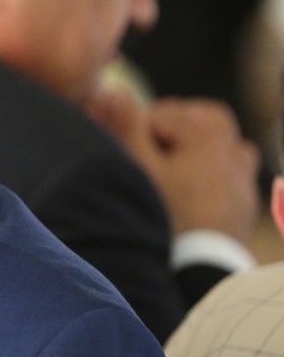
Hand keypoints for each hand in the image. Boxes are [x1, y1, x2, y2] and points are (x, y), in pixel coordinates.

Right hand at [91, 92, 259, 242]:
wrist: (200, 265)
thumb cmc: (167, 213)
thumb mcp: (138, 166)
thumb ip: (125, 125)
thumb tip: (113, 92)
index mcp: (205, 129)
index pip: (156, 114)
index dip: (135, 133)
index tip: (128, 158)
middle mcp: (232, 143)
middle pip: (188, 120)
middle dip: (165, 134)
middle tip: (147, 163)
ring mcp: (243, 171)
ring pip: (212, 140)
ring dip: (190, 147)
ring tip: (169, 173)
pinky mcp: (244, 195)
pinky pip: (227, 167)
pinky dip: (209, 169)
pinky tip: (189, 191)